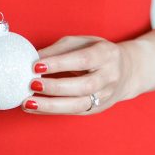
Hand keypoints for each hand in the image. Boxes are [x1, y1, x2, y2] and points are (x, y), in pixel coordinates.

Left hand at [21, 35, 140, 114]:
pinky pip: (73, 112)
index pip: (83, 60)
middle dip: (55, 87)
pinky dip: (51, 111)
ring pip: (79, 105)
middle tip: (32, 84)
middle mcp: (109, 77)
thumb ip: (59, 49)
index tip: (36, 65)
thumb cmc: (97, 52)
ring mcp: (105, 96)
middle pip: (83, 86)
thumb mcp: (82, 42)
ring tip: (28, 102)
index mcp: (106, 54)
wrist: (126, 71)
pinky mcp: (96, 109)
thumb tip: (34, 57)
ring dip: (51, 105)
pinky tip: (34, 107)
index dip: (59, 63)